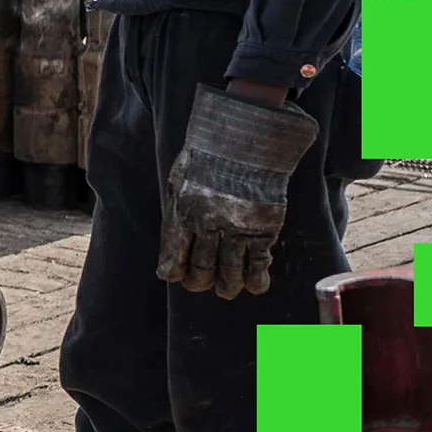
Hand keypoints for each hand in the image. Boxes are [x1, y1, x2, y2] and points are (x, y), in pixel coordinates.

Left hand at [157, 84, 318, 298]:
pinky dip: (256, 280)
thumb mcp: (179, 180)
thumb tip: (170, 245)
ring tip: (227, 291)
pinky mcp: (262, 230)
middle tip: (202, 285)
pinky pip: (258, 264)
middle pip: (201, 269)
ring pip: (229, 272)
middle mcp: (206, 226)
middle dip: (200, 282)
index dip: (173, 271)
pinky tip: (255, 286)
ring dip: (227, 286)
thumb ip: (174, 212)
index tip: (175, 277)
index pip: (173, 256)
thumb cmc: (207, 157)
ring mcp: (235, 229)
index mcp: (182, 213)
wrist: (245, 140)